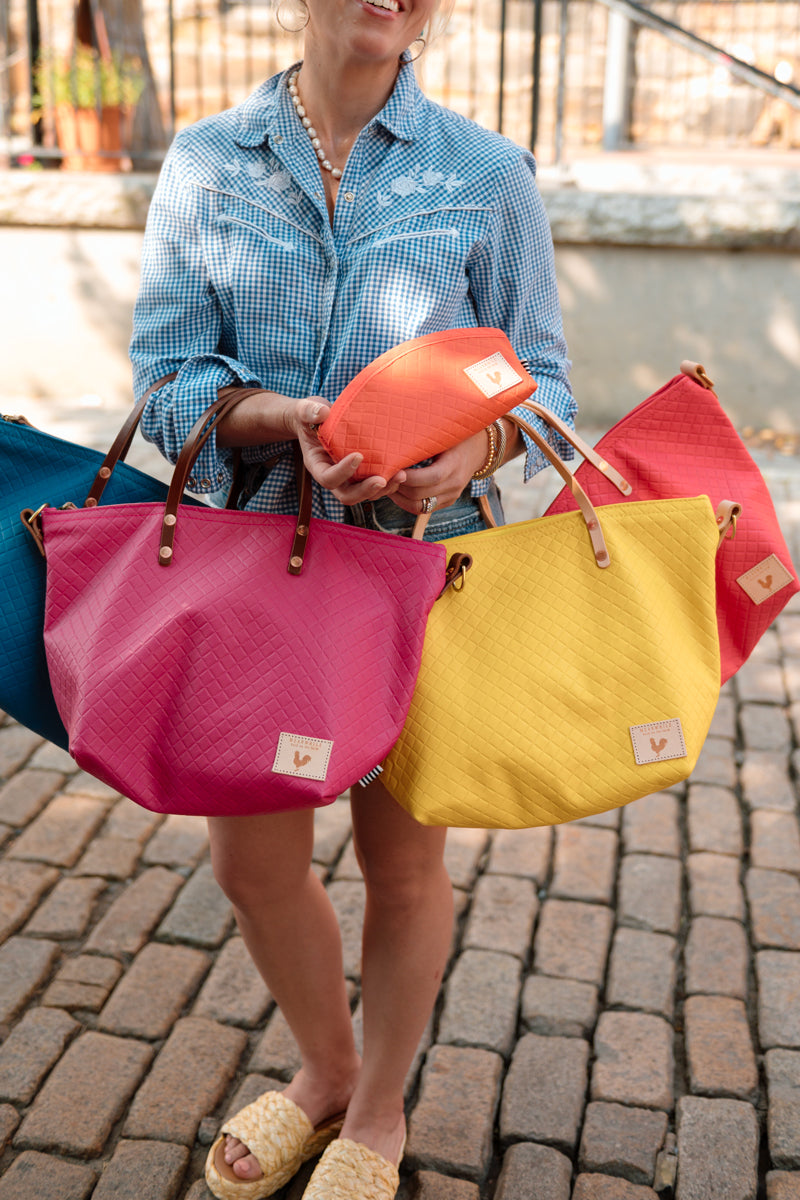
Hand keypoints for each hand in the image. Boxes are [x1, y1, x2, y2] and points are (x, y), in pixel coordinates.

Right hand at [291, 399, 407, 505]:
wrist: (320, 419)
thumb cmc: (311, 415)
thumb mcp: (305, 410)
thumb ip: (309, 410)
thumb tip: (322, 413)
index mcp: (317, 465)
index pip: (328, 478)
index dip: (343, 472)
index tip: (358, 456)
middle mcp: (334, 476)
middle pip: (348, 496)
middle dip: (366, 491)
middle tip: (382, 479)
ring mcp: (349, 478)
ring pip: (365, 494)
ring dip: (383, 489)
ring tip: (401, 474)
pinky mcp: (363, 473)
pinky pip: (376, 484)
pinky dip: (390, 480)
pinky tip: (403, 468)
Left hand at [391, 429, 489, 516]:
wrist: (478, 449)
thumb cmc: (456, 435)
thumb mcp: (444, 434)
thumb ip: (424, 440)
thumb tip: (394, 440)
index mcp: (455, 464)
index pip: (432, 477)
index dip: (410, 477)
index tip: (393, 469)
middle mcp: (455, 484)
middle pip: (420, 494)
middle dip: (398, 487)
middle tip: (381, 477)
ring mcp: (451, 496)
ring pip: (419, 507)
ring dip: (398, 498)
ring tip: (385, 485)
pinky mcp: (447, 502)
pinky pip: (422, 509)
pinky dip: (405, 502)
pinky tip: (396, 491)